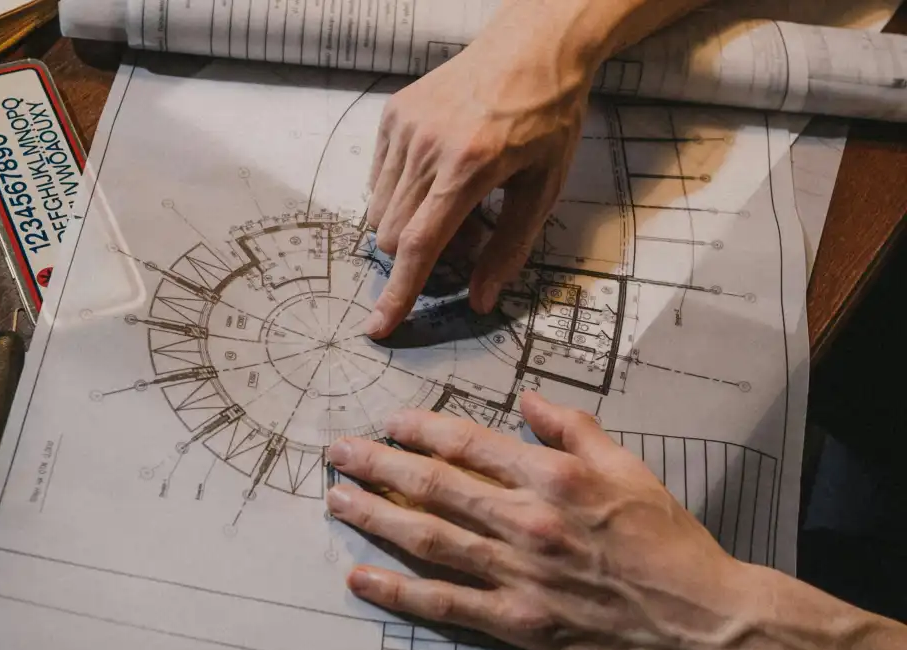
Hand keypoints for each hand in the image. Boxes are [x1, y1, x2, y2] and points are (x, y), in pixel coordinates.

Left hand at [325, 392, 749, 649]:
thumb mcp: (631, 470)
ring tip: (337, 501)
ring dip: (375, 516)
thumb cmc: (671, 546)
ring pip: (428, 537)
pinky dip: (398, 591)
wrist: (705, 625)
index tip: (390, 422)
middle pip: (434, 483)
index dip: (421, 428)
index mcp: (556, 477)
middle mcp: (528, 520)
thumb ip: (575, 428)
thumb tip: (529, 398)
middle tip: (339, 453)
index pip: (469, 442)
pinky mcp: (519, 621)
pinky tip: (362, 578)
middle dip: (378, 464)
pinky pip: (444, 604)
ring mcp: (519, 573)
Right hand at [361, 5, 599, 338]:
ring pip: (379, 212)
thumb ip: (509, 249)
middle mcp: (427, 146)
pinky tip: (437, 175)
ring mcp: (404, 127)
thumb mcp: (543, 188)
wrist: (531, 47)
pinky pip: (377, 180)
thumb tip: (479, 300)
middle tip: (469, 232)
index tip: (379, 326)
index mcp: (469, 166)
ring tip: (455, 201)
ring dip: (412, 225)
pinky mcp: (392, 115)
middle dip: (424, 254)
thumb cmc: (547, 117)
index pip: (421, 246)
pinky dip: (401, 195)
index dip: (399, 294)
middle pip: (395, 237)